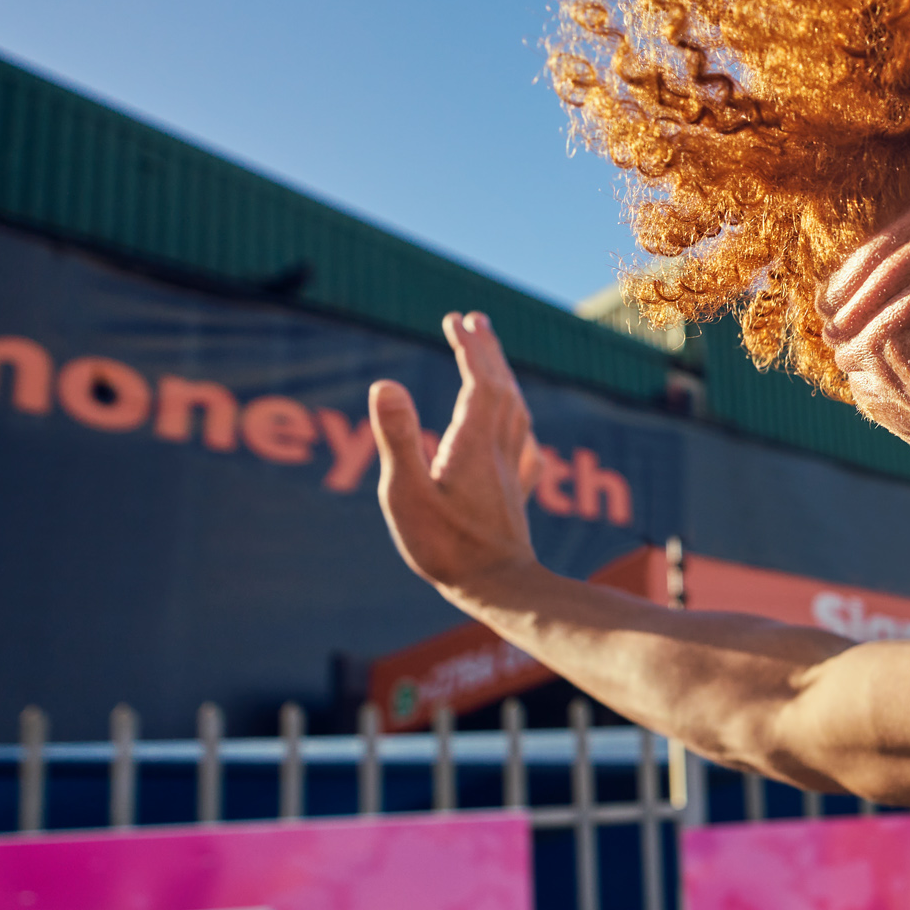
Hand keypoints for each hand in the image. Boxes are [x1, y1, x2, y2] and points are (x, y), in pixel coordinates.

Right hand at [367, 313, 544, 598]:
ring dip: (505, 381)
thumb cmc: (445, 547)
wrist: (498, 590)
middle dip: (489, 352)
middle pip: (502, 389)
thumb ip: (398, 438)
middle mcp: (498, 452)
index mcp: (473, 444)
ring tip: (494, 362)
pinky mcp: (514, 497)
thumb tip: (385, 383)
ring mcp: (511, 474)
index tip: (456, 320)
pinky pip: (523, 449)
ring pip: (516, 414)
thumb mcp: (406, 493)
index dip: (471, 348)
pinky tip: (522, 436)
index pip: (480, 381)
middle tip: (474, 320)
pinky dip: (519, 427)